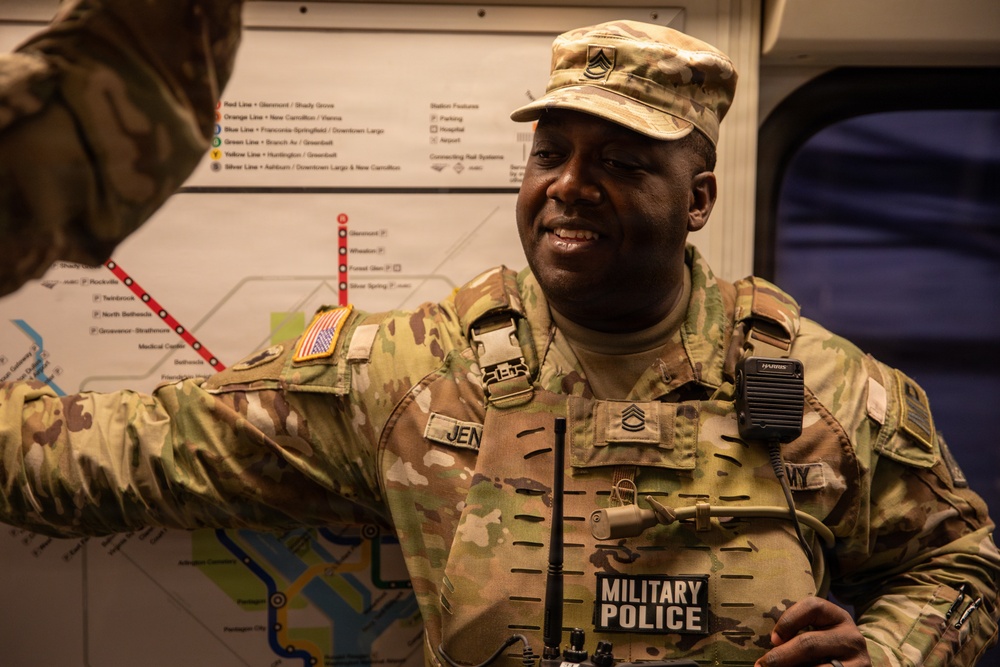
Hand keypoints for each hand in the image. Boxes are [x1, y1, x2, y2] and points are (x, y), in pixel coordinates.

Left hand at [754, 596, 870, 666]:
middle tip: (761, 666)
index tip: (772, 639)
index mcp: (838, 617)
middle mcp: (852, 637)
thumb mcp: (817, 634)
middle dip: (780, 657)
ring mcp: (859, 661)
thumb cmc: (825, 648)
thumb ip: (797, 634)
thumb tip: (769, 652)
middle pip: (809, 643)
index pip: (812, 606)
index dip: (788, 621)